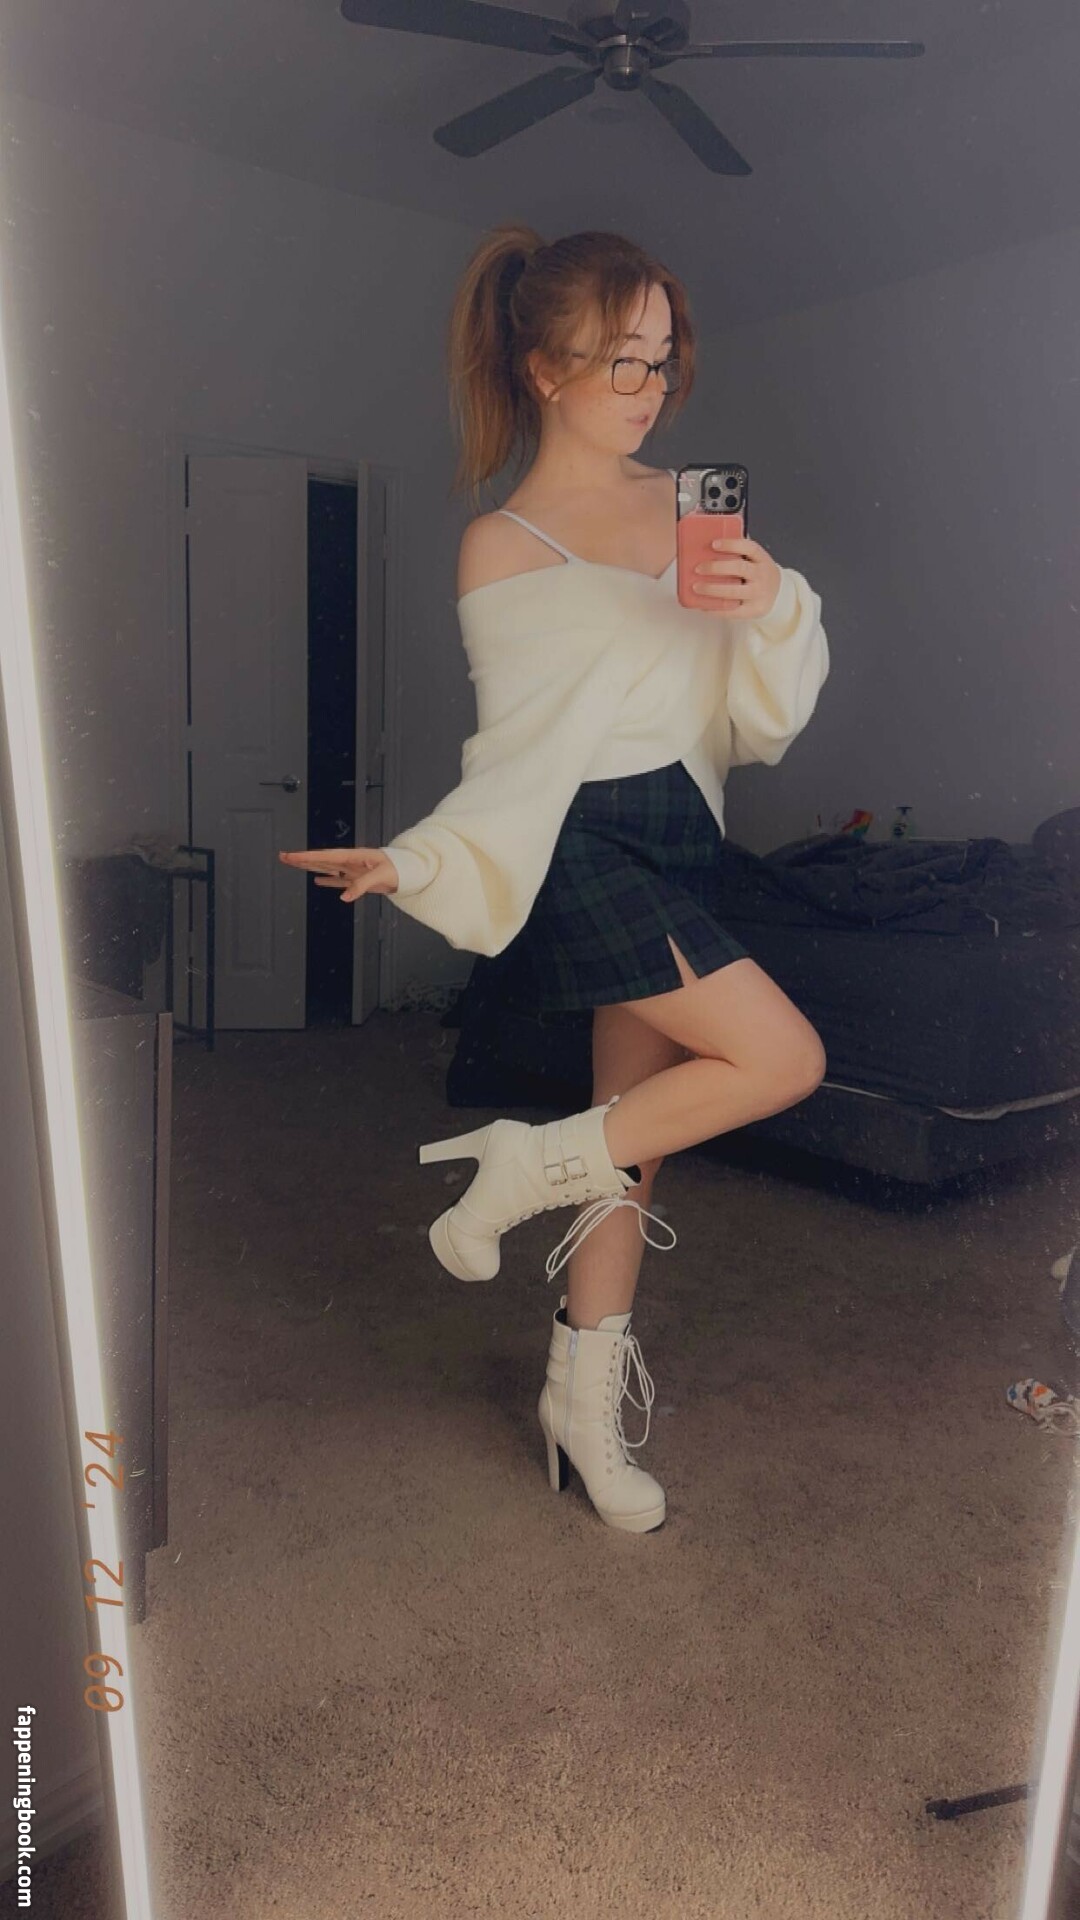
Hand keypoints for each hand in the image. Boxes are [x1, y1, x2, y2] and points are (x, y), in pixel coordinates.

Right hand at [278, 846, 397, 901]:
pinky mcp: (357, 879)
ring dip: (310, 867)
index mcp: (353, 856)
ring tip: (294, 865)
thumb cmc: (398, 868)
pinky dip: (328, 880)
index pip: (325, 856)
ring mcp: (352, 870)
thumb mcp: (380, 875)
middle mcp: (350, 862)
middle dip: (302, 859)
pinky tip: (318, 880)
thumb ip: (361, 885)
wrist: (410, 871)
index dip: (307, 856)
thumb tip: (344, 896)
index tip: (292, 855)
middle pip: (321, 860)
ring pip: (326, 868)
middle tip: (284, 857)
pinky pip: (338, 879)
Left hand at [691, 537, 781, 617]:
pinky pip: (732, 611)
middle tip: (698, 568)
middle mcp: (762, 575)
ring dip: (712, 589)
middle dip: (716, 567)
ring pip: (733, 591)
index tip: (714, 544)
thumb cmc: (759, 574)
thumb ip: (739, 553)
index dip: (731, 544)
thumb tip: (708, 547)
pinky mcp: (754, 610)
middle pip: (739, 568)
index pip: (749, 548)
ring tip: (696, 587)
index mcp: (762, 559)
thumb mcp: (755, 560)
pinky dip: (716, 609)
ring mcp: (758, 594)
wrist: (779, 595)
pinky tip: (703, 605)